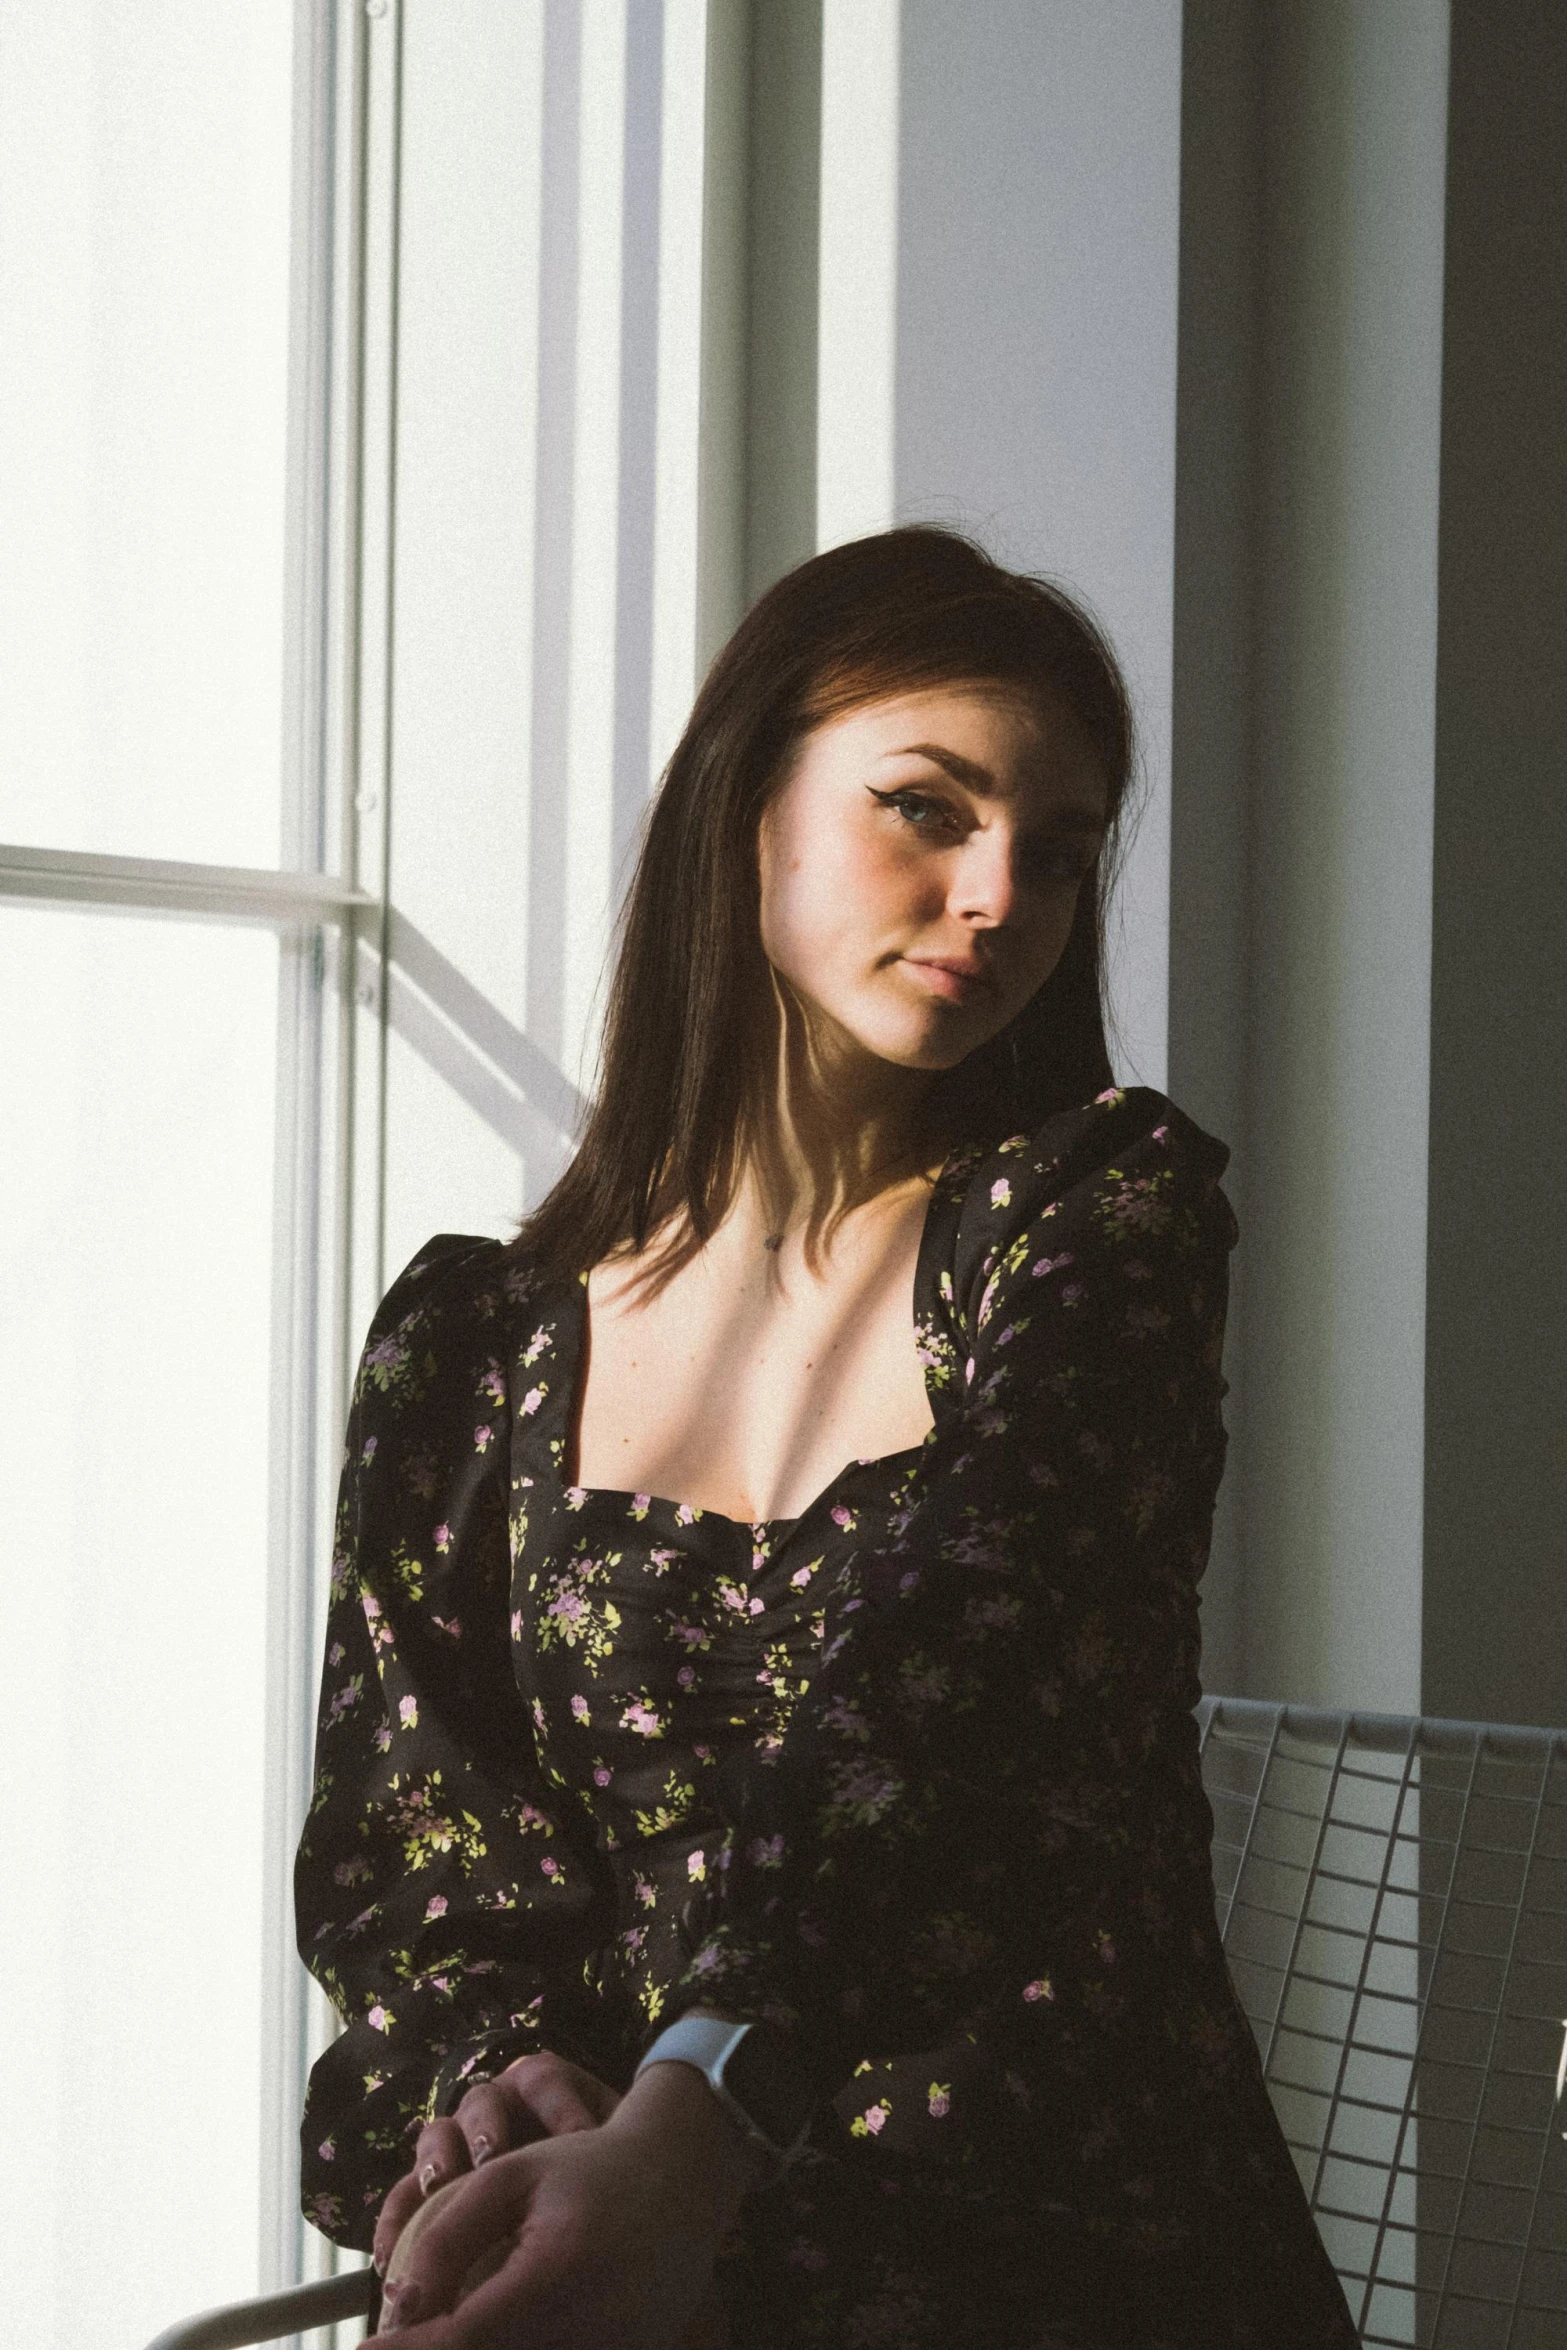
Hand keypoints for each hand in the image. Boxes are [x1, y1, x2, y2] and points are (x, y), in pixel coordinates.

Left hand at [371, 2059, 759, 2347]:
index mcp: (554, 2273)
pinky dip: (518, 2344)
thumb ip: (447, 2234)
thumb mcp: (510, 2176)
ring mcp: (613, 2349)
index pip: (459, 2339)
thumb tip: (398, 2301)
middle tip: (399, 2337)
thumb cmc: (590, 2166)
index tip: (363, 2348)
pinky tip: (495, 2326)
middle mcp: (588, 2326)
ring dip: (475, 2346)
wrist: (683, 2174)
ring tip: (443, 2326)